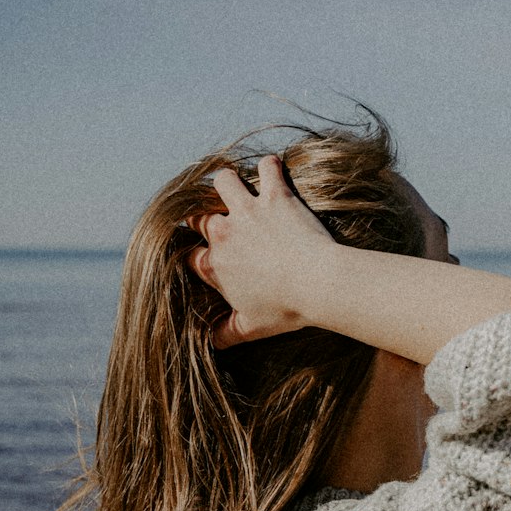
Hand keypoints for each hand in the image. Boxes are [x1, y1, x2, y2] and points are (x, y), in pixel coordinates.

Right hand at [188, 155, 334, 348]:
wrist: (318, 284)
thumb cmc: (287, 309)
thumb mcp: (253, 327)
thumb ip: (227, 333)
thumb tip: (210, 344)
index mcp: (216, 266)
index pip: (192, 257)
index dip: (199, 257)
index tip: (209, 259)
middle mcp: (225, 234)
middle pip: (199, 217)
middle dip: (205, 218)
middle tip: (222, 222)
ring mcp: (248, 211)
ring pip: (223, 182)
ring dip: (229, 184)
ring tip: (240, 189)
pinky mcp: (274, 196)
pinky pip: (267, 168)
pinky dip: (271, 166)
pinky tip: (275, 168)